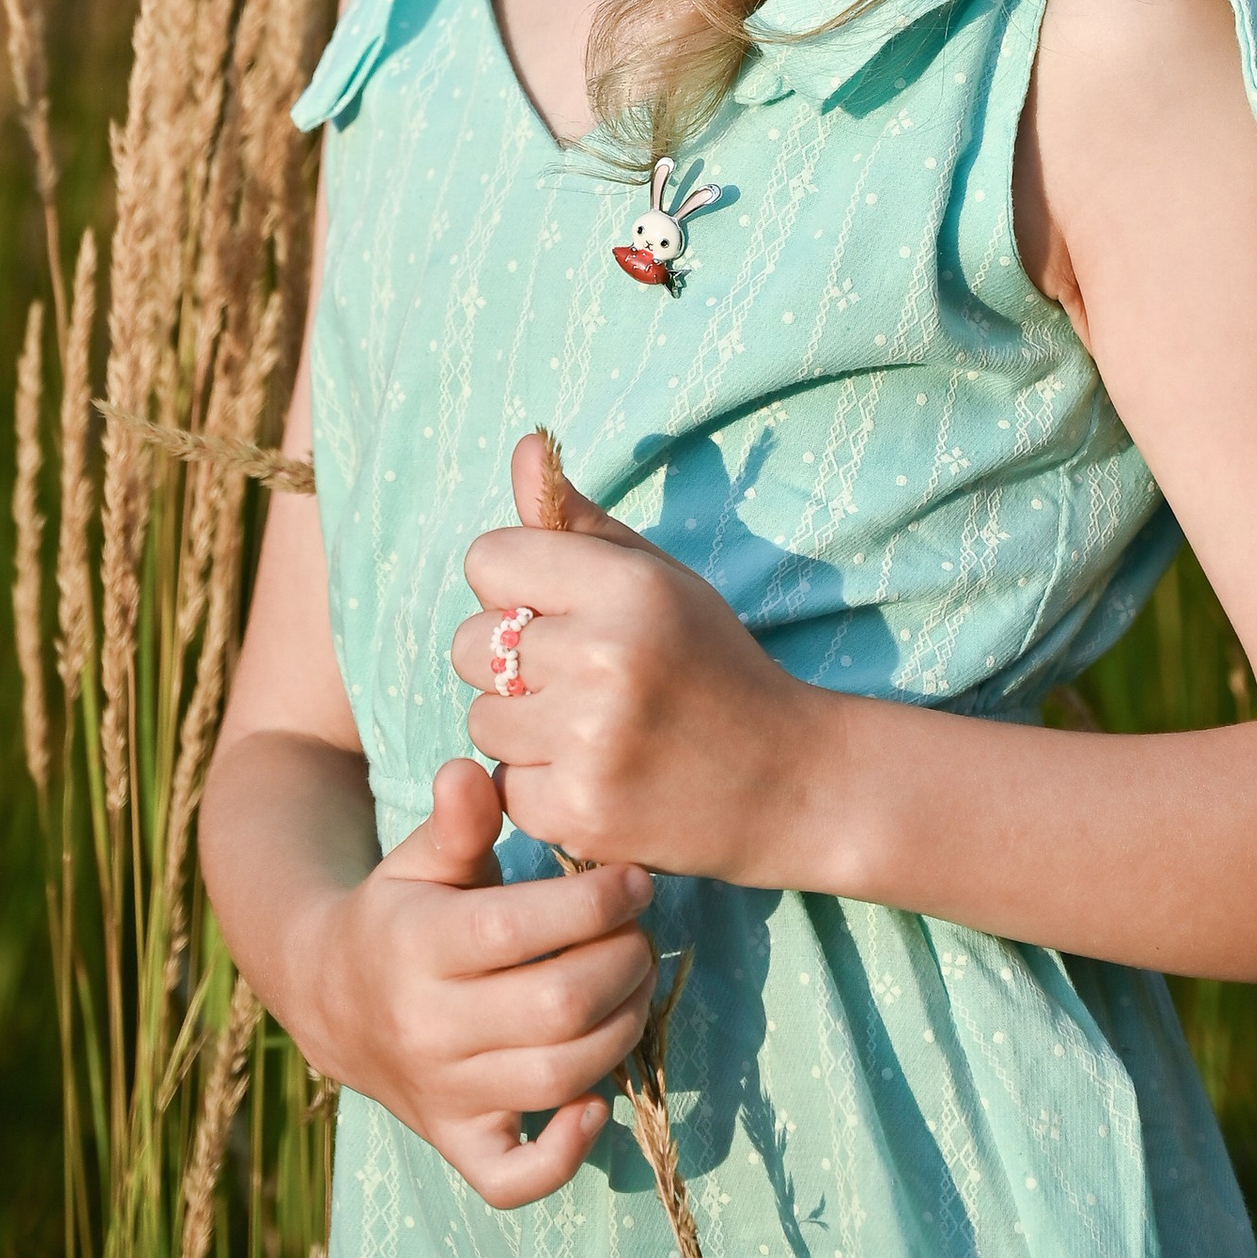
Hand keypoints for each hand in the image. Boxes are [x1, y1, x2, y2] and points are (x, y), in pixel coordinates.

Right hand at [303, 752, 658, 1207]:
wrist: (331, 996)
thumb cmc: (402, 910)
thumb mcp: (420, 858)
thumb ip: (456, 821)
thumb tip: (470, 769)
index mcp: (417, 944)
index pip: (519, 929)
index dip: (594, 904)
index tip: (635, 881)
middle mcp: (427, 1025)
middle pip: (556, 1007)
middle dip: (623, 964)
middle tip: (642, 934)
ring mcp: (442, 1091)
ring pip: (557, 1078)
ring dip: (622, 1031)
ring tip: (635, 986)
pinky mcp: (456, 1142)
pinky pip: (512, 1179)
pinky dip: (565, 1154)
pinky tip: (598, 1104)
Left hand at [452, 434, 823, 880]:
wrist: (788, 781)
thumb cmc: (713, 664)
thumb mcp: (660, 578)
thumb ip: (580, 520)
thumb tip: (524, 445)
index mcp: (626, 586)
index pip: (487, 559)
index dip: (514, 587)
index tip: (557, 611)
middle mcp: (604, 657)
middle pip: (468, 644)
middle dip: (511, 661)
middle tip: (577, 676)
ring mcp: (590, 741)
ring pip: (480, 719)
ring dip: (521, 727)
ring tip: (590, 728)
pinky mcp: (580, 812)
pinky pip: (503, 785)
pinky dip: (540, 785)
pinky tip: (598, 775)